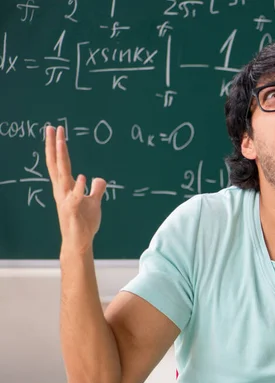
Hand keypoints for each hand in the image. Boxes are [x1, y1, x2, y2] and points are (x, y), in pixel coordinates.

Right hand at [45, 126, 106, 254]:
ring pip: (62, 176)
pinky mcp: (72, 211)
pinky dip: (79, 187)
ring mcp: (66, 200)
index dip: (57, 146)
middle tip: (53, 127)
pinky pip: (75, 197)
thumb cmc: (84, 222)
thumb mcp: (94, 202)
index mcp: (66, 186)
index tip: (56, 130)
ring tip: (61, 143)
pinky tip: (82, 177)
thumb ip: (96, 189)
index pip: (60, 162)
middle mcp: (63, 190)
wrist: (79, 241)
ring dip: (61, 159)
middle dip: (54, 145)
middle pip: (56, 164)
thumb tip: (98, 178)